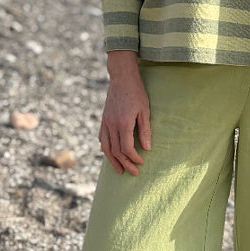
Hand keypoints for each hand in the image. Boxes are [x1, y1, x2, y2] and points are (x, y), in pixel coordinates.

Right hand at [99, 51, 150, 175]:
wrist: (121, 77)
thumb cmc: (136, 92)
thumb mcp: (145, 110)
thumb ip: (145, 130)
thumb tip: (147, 148)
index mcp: (123, 123)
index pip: (127, 148)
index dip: (134, 158)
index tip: (142, 162)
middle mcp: (111, 124)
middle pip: (116, 151)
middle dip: (125, 164)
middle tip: (134, 172)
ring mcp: (105, 122)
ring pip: (105, 147)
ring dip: (113, 161)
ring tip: (120, 170)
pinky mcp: (103, 119)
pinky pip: (102, 138)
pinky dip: (106, 149)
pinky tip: (111, 154)